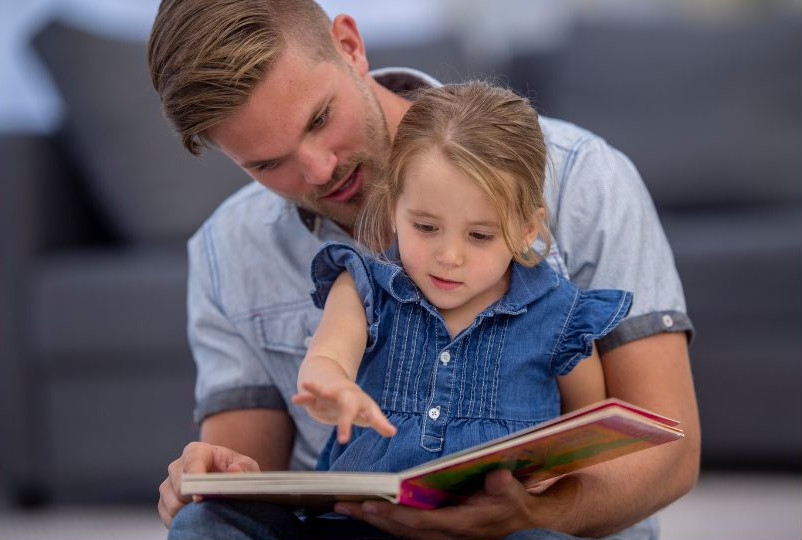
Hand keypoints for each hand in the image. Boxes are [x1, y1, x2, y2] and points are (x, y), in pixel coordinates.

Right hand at [157, 441, 259, 527]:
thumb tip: (234, 470)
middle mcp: (177, 466)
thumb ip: (244, 468)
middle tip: (214, 506)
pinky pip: (168, 517)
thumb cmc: (236, 472)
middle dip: (196, 500)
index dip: (195, 480)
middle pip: (179, 488)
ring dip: (191, 513)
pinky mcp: (164, 503)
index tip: (201, 497)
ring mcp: (168, 485)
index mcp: (197, 451)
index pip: (191, 463)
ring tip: (209, 511)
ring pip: (173, 505)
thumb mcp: (247, 467)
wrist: (226, 481)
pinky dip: (182, 521)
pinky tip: (197, 517)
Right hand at [292, 380, 395, 442]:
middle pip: (347, 406)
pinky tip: (295, 398)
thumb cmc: (356, 403)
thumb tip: (393, 432)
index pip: (370, 414)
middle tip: (343, 439)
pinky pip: (309, 396)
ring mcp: (329, 394)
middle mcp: (345, 396)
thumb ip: (379, 422)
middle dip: (345, 421)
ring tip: (306, 384)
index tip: (385, 432)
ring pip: (324, 391)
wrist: (337, 385)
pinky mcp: (316, 397)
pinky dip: (303, 397)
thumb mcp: (369, 411)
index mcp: (360, 402)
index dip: (376, 422)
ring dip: (317, 388)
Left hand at [333, 469, 560, 539]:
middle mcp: (445, 535)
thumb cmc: (514, 505)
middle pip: (400, 530)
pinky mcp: (438, 534)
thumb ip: (503, 485)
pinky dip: (387, 522)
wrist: (522, 524)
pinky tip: (372, 512)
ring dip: (373, 521)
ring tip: (348, 506)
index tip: (370, 505)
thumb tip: (496, 476)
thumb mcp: (513, 492)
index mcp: (460, 524)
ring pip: (400, 532)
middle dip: (370, 518)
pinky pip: (406, 531)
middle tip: (342, 504)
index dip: (393, 515)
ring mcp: (440, 537)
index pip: (419, 523)